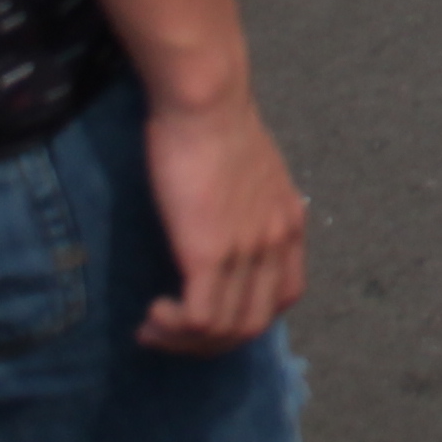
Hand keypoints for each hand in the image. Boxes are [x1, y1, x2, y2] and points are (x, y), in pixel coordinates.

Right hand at [136, 89, 306, 351]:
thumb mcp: (250, 169)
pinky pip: (202, 320)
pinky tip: (152, 314)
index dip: (246, 315)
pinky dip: (174, 329)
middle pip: (255, 324)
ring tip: (153, 327)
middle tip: (171, 332)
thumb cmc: (214, 122)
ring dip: (185, 342)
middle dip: (211, 342)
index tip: (208, 310)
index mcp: (288, 221)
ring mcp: (248, 249)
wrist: (205, 99)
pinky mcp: (211, 252)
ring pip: (228, 331)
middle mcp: (276, 241)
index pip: (285, 295)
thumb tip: (223, 218)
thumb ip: (246, 202)